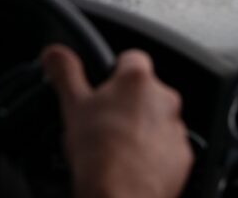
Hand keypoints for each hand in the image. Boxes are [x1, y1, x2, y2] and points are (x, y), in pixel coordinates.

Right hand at [41, 45, 193, 197]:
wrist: (120, 196)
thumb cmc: (98, 153)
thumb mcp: (72, 105)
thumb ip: (65, 72)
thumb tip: (54, 53)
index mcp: (137, 80)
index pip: (131, 59)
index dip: (115, 71)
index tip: (104, 86)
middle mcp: (164, 98)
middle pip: (146, 91)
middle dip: (128, 103)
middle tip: (105, 122)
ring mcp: (176, 128)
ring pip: (158, 119)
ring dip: (143, 127)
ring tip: (118, 148)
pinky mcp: (183, 155)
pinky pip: (169, 147)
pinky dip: (155, 153)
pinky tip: (133, 165)